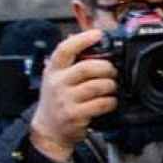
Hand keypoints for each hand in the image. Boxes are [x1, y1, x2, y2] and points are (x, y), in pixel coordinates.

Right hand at [30, 29, 118, 162]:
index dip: (82, 39)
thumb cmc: (57, 99)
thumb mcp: (56, 77)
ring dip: (110, 85)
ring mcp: (66, 100)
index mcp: (53, 70)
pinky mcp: (75, 115)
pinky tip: (110, 101)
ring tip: (112, 86)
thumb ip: (70, 60)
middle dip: (106, 68)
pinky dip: (110, 101)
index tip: (98, 34)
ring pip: (97, 86)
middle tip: (113, 71)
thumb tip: (83, 36)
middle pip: (87, 68)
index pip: (65, 49)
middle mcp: (58, 83)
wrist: (48, 129)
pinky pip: (100, 104)